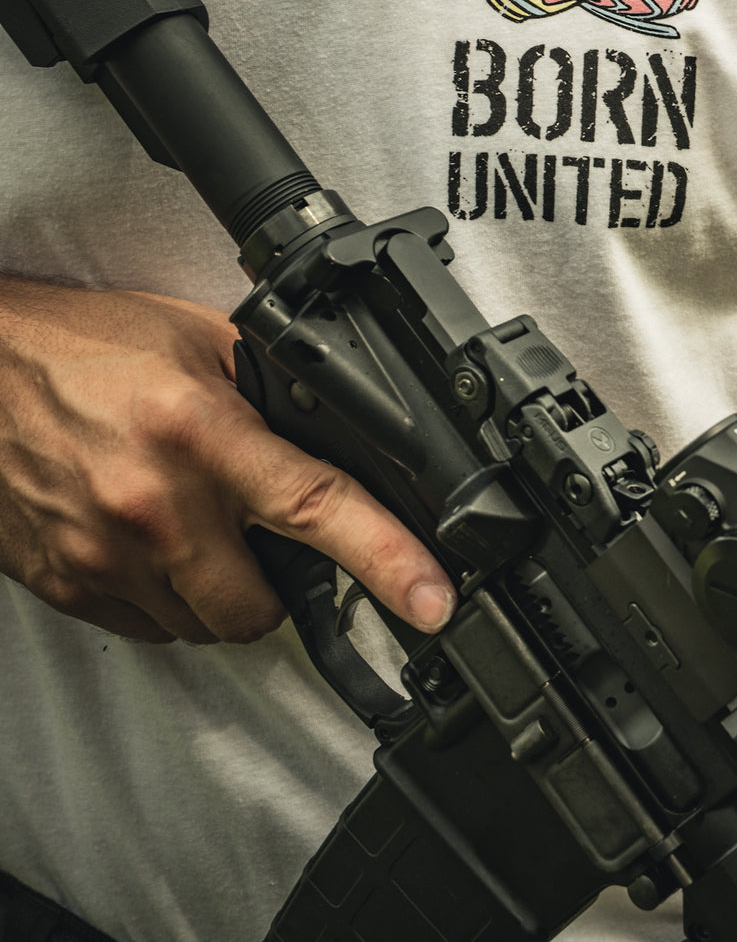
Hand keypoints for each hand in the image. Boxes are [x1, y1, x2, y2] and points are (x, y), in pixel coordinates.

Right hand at [0, 277, 455, 644]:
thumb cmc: (85, 347)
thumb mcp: (200, 342)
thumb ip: (271, 393)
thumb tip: (341, 436)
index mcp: (201, 433)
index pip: (315, 507)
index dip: (387, 561)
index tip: (433, 598)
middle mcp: (155, 505)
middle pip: (262, 609)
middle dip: (281, 588)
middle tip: (264, 537)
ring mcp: (105, 557)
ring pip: (206, 626)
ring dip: (221, 593)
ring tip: (197, 526)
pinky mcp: (68, 588)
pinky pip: (151, 628)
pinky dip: (168, 598)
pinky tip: (151, 540)